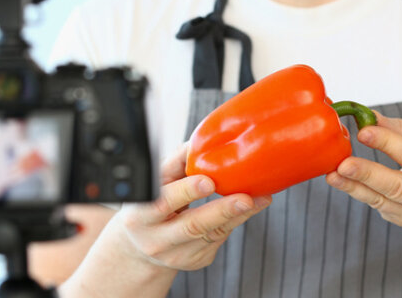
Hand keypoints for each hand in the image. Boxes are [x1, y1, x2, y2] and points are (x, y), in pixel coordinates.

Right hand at [114, 143, 271, 270]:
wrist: (142, 246)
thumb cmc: (150, 205)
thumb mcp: (153, 184)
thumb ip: (175, 163)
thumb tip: (200, 141)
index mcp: (141, 216)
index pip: (162, 203)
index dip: (185, 192)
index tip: (208, 181)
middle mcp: (157, 241)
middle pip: (193, 226)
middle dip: (222, 210)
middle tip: (246, 198)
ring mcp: (178, 255)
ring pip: (214, 233)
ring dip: (239, 214)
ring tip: (261, 198)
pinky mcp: (197, 260)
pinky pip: (220, 237)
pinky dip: (234, 220)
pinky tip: (245, 208)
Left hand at [325, 111, 401, 227]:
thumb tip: (369, 118)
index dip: (387, 143)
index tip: (363, 131)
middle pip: (397, 186)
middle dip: (368, 174)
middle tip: (343, 164)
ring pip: (381, 200)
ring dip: (353, 187)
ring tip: (333, 175)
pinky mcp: (401, 220)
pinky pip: (376, 204)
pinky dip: (358, 191)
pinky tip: (341, 181)